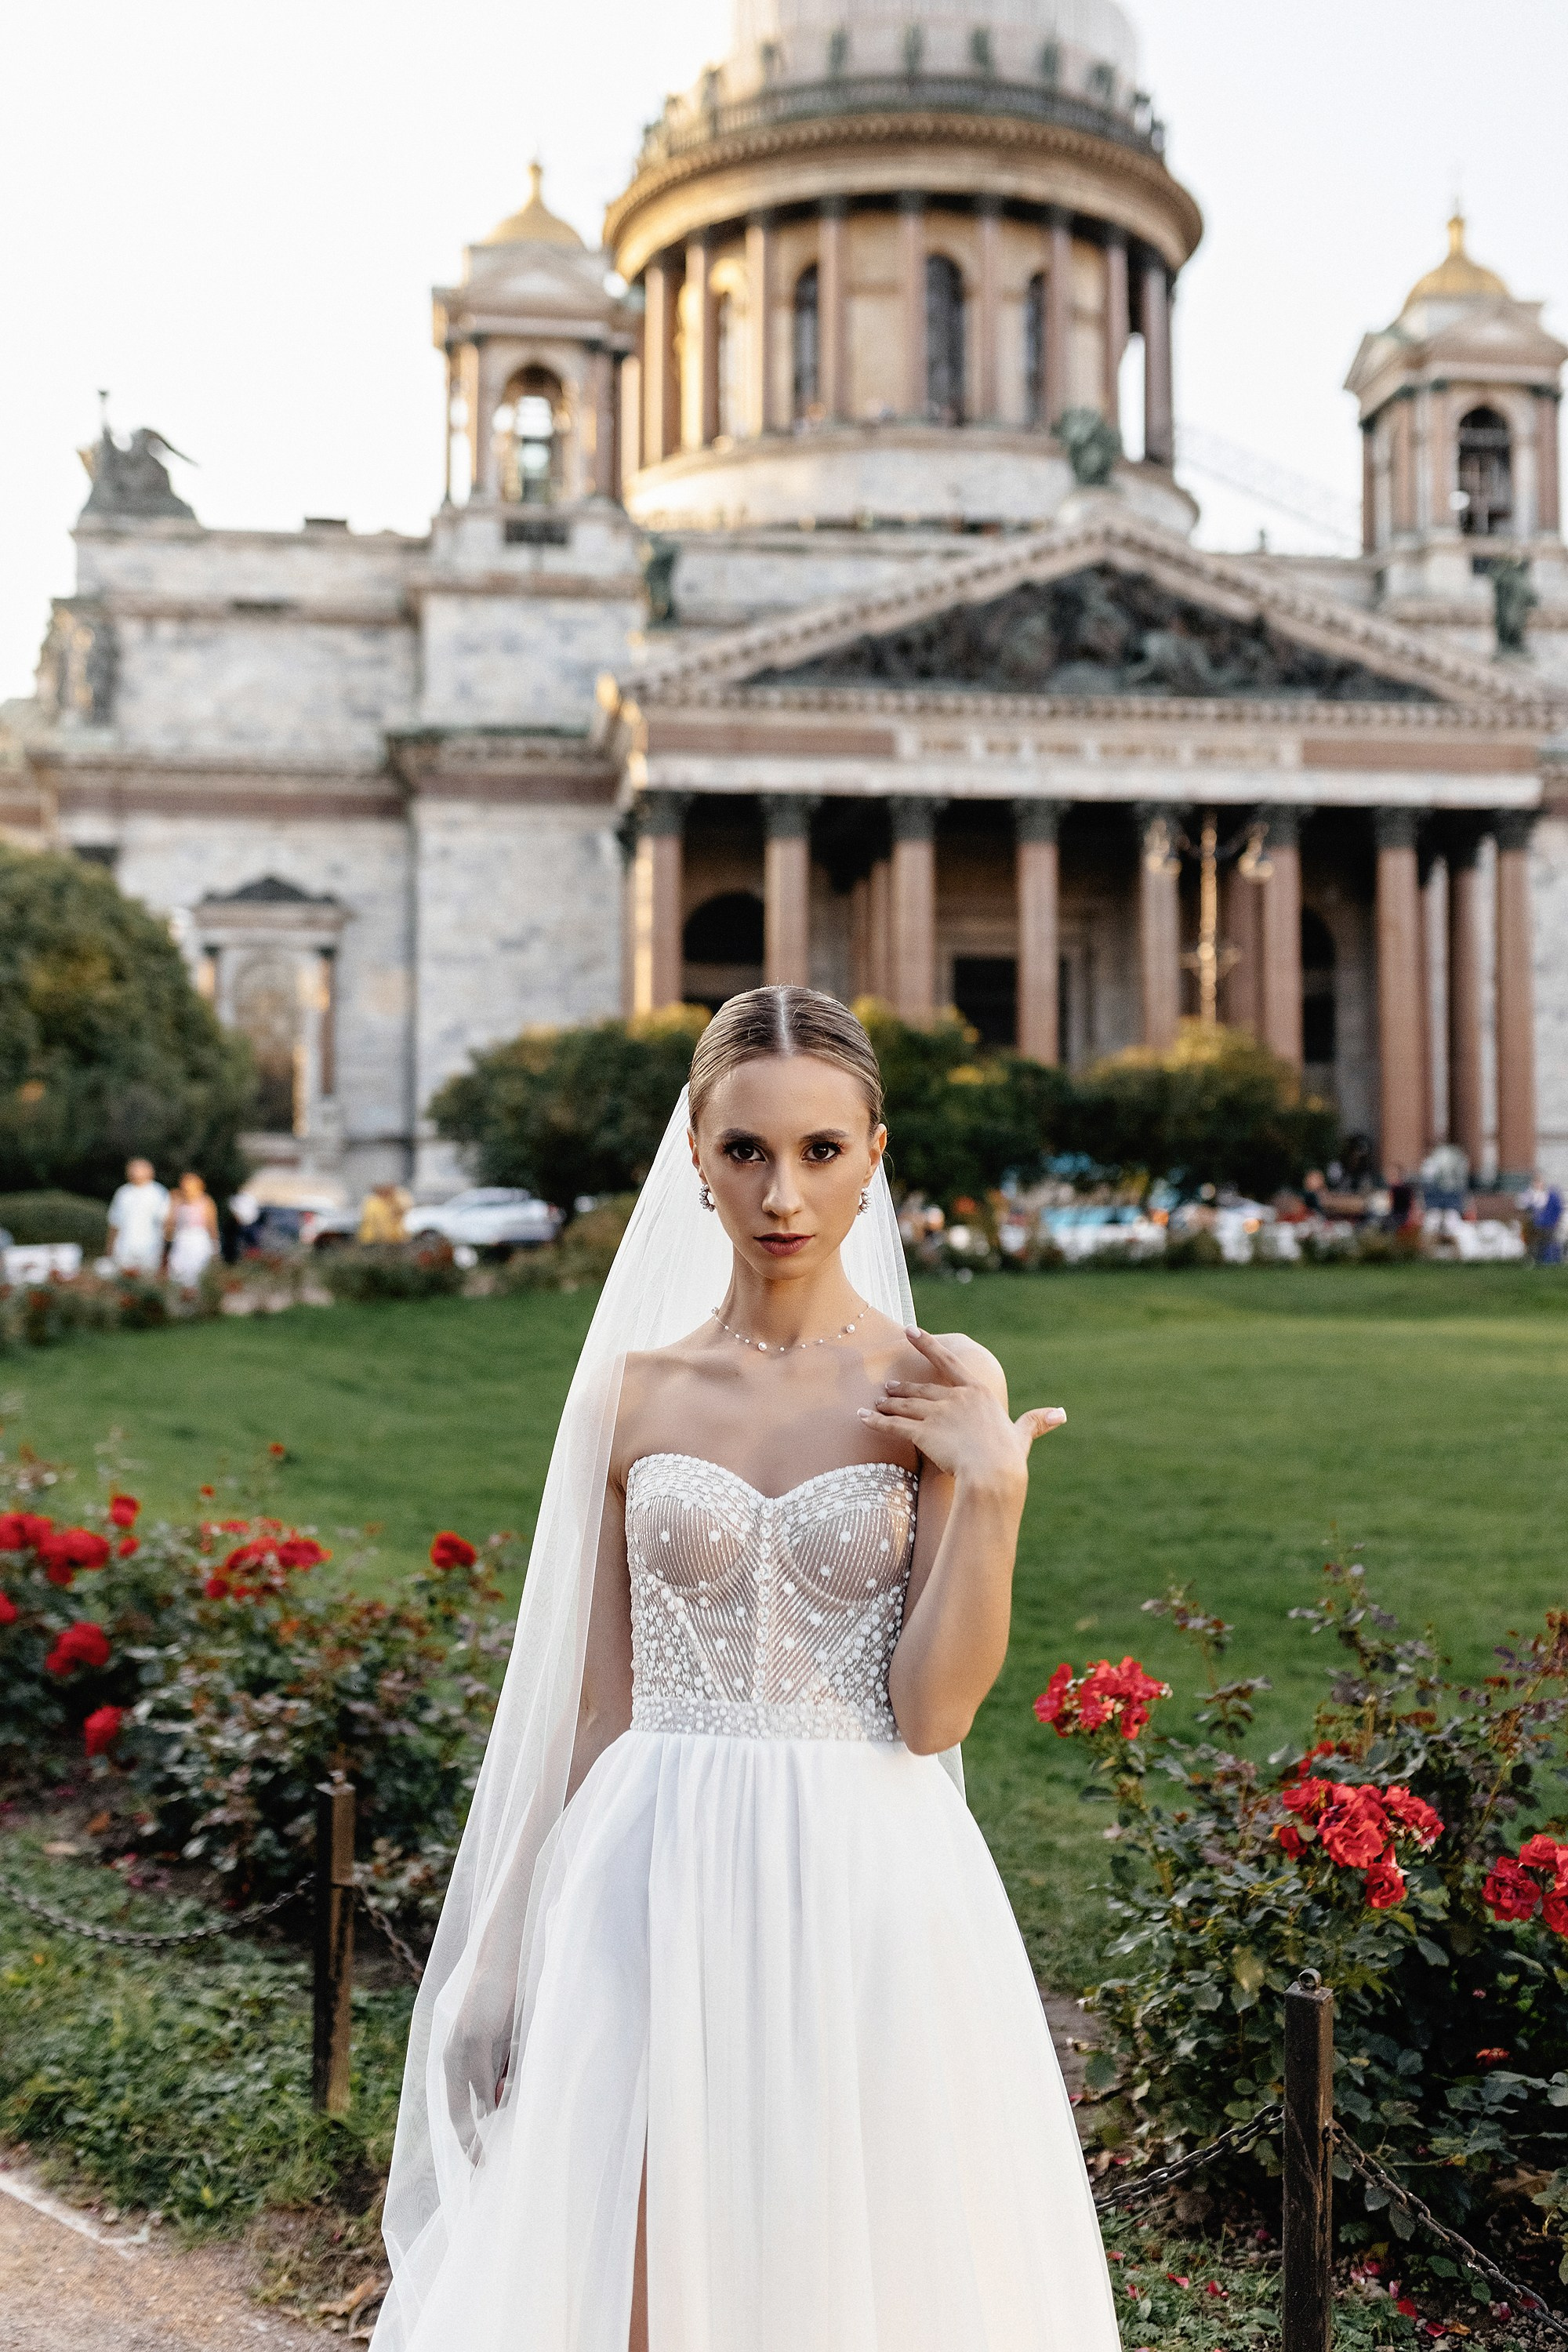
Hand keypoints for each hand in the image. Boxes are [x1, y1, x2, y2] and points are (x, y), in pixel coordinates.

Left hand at [859, 1327, 1064, 1491]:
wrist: (993, 1475)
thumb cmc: (1009, 1458)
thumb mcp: (1022, 1435)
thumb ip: (1035, 1421)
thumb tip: (1061, 1413)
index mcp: (978, 1393)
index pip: (948, 1362)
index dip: (928, 1345)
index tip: (912, 1331)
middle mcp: (955, 1398)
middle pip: (922, 1390)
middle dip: (903, 1389)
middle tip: (888, 1388)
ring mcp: (937, 1414)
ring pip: (905, 1406)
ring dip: (888, 1405)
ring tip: (876, 1403)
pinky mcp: (922, 1432)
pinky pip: (893, 1425)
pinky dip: (875, 1421)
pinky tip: (862, 1418)